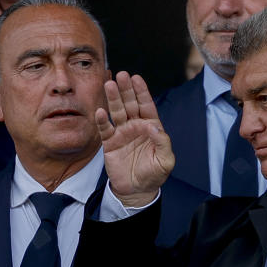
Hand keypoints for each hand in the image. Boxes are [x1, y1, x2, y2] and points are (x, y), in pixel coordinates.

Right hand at [96, 72, 173, 206]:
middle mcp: (135, 126)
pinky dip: (102, 120)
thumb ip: (162, 142)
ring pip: (117, 112)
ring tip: (109, 85)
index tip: (136, 78)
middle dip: (126, 89)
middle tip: (121, 75)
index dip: (142, 92)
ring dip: (113, 99)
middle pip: (130, 104)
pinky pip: (105, 129)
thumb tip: (154, 126)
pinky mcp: (110, 143)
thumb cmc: (154, 174)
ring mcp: (122, 133)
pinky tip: (100, 111)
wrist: (137, 191)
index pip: (146, 105)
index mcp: (151, 127)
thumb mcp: (165, 160)